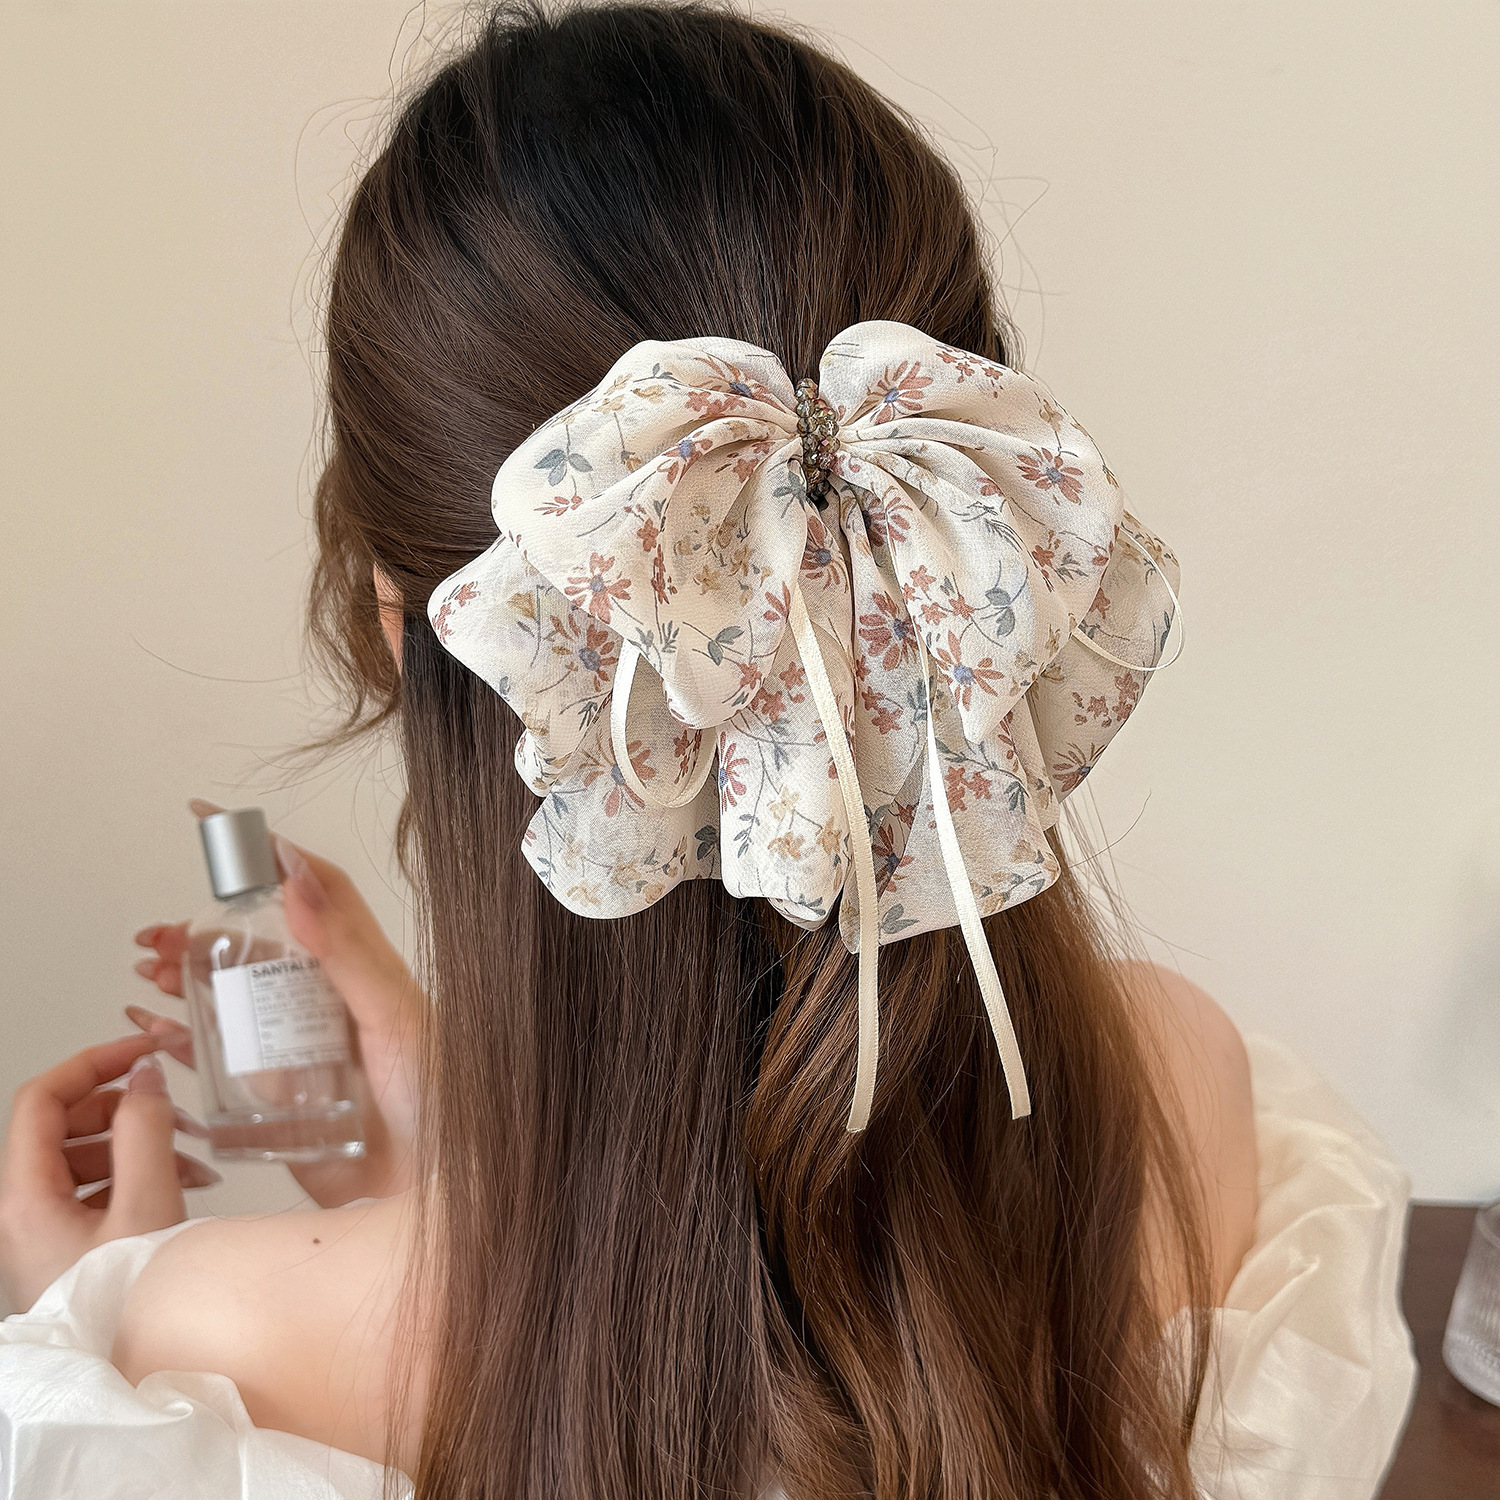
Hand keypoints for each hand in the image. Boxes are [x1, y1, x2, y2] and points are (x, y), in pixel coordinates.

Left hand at [0, 1035, 218, 1312]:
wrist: (122, 1373)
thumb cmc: (127, 1301)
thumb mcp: (147, 1206)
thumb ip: (147, 1130)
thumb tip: (144, 1076)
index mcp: (24, 1195)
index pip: (42, 1098)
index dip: (92, 1062)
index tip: (141, 1050)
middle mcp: (21, 1208)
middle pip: (63, 1124)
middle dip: (125, 1108)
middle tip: (175, 1108)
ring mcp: (40, 1227)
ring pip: (82, 1155)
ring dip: (137, 1142)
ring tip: (192, 1156)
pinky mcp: (62, 1243)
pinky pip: (92, 1186)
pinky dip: (135, 1172)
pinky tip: (180, 1183)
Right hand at [129, 800, 421, 1206]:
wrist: (440, 1195)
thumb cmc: (443, 1103)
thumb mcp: (397, 1017)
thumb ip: (349, 954)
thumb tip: (298, 883)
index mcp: (365, 973)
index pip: (314, 893)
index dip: (268, 856)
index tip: (215, 825)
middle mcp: (333, 1007)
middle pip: (260, 950)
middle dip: (205, 931)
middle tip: (157, 935)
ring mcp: (306, 1055)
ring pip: (236, 1003)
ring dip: (189, 982)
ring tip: (148, 973)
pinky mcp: (284, 1108)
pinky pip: (227, 1067)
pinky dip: (186, 1045)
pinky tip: (156, 1034)